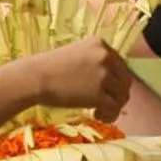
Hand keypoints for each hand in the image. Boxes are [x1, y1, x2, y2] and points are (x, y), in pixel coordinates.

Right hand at [17, 37, 131, 120]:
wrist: (34, 77)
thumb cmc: (49, 67)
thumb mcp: (76, 54)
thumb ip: (95, 61)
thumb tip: (111, 79)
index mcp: (100, 44)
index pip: (121, 64)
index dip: (116, 80)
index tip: (107, 90)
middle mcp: (105, 56)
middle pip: (126, 80)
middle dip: (118, 94)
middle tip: (106, 104)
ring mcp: (103, 75)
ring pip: (122, 95)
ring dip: (114, 106)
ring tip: (100, 112)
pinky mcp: (98, 94)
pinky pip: (114, 108)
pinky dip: (110, 115)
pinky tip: (98, 116)